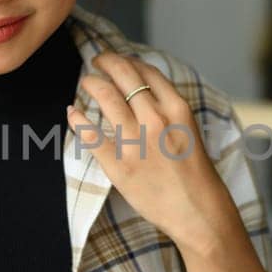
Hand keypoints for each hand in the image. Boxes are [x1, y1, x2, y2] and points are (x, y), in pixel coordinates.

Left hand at [66, 52, 228, 248]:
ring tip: (86, 81)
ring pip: (106, 97)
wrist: (198, 212)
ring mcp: (136, 142)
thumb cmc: (196, 175)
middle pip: (124, 76)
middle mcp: (156, 119)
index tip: (118, 59)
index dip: (128, 60)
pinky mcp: (119, 165)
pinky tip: (72, 111)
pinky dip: (78, 119)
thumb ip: (168, 110)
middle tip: (97, 61)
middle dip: (107, 62)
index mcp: (177, 109)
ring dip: (92, 83)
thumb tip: (143, 92)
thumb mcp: (189, 131)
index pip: (147, 71)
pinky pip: (91, 135)